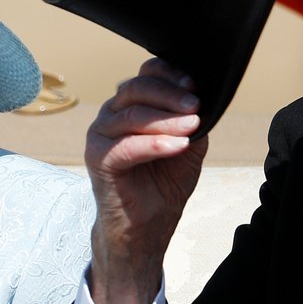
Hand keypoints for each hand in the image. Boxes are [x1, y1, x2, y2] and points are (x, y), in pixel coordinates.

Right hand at [85, 58, 208, 303]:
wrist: (145, 229)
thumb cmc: (162, 186)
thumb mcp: (187, 148)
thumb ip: (191, 123)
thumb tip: (205, 101)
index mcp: (131, 106)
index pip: (145, 75)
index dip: (169, 74)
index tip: (195, 84)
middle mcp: (111, 114)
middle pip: (136, 89)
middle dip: (170, 95)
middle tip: (196, 105)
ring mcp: (100, 135)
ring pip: (132, 115)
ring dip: (166, 119)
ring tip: (192, 126)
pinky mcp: (97, 158)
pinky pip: (126, 145)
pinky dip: (154, 143)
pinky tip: (178, 145)